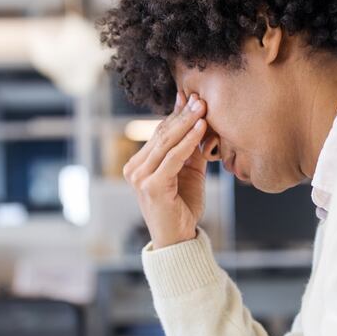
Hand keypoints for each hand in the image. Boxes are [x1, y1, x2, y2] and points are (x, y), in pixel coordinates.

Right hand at [123, 91, 211, 248]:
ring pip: (166, 142)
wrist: (178, 239)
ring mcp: (140, 177)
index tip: (190, 96)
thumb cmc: (183, 207)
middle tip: (199, 97)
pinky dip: (189, 141)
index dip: (176, 114)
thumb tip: (201, 120)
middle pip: (162, 134)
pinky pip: (174, 157)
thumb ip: (192, 149)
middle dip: (182, 114)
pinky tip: (201, 127)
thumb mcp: (189, 172)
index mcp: (139, 164)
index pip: (159, 133)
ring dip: (187, 122)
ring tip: (202, 106)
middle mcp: (134, 168)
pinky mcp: (151, 185)